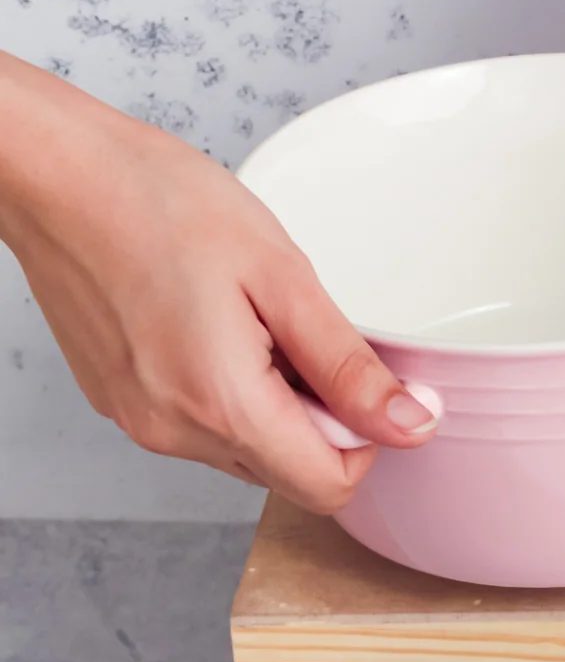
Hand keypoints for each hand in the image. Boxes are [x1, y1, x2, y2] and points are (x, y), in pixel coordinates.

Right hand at [0, 63, 435, 513]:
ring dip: (275, 406)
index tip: (364, 381)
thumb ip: (350, 366)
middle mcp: (174, 433)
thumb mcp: (282, 277)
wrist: (55, 173)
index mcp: (221, 406)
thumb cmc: (158, 203)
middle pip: (291, 473)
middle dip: (320, 420)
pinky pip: (205, 427)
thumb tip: (413, 424)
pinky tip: (215, 326)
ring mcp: (142, 423)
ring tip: (251, 323)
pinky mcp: (124, 405)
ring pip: (251, 453)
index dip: (367, 442)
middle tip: (300, 337)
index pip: (330, 488)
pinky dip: (230, 394)